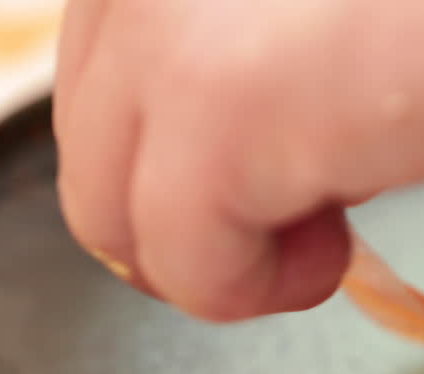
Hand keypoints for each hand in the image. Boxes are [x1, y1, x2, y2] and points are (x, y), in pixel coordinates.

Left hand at [54, 0, 423, 320]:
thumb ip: (257, 38)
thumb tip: (241, 133)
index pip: (103, 60)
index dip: (177, 132)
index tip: (275, 160)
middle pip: (90, 136)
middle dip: (184, 201)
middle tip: (302, 210)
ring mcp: (168, 32)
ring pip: (107, 209)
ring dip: (213, 250)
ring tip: (324, 231)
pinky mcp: (218, 117)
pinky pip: (176, 265)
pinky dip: (249, 290)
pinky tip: (332, 249)